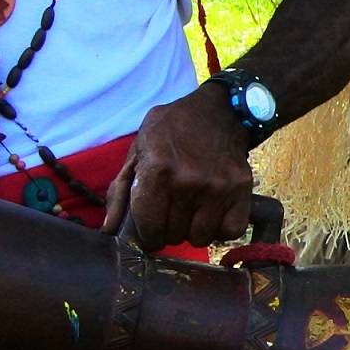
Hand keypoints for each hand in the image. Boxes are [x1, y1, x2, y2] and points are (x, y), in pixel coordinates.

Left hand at [118, 84, 259, 248]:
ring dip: (194, 230)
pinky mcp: (241, 190)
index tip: (151, 227)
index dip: (147, 234)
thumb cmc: (173, 129)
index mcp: (157, 170)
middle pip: (174, 236)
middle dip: (169, 228)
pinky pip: (230, 231)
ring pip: (201, 238)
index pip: (149, 228)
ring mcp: (218, 187)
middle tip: (172, 211)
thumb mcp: (139, 148)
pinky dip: (221, 228)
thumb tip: (108, 230)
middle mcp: (188, 181)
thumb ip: (120, 189)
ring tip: (192, 210)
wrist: (220, 111)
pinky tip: (213, 212)